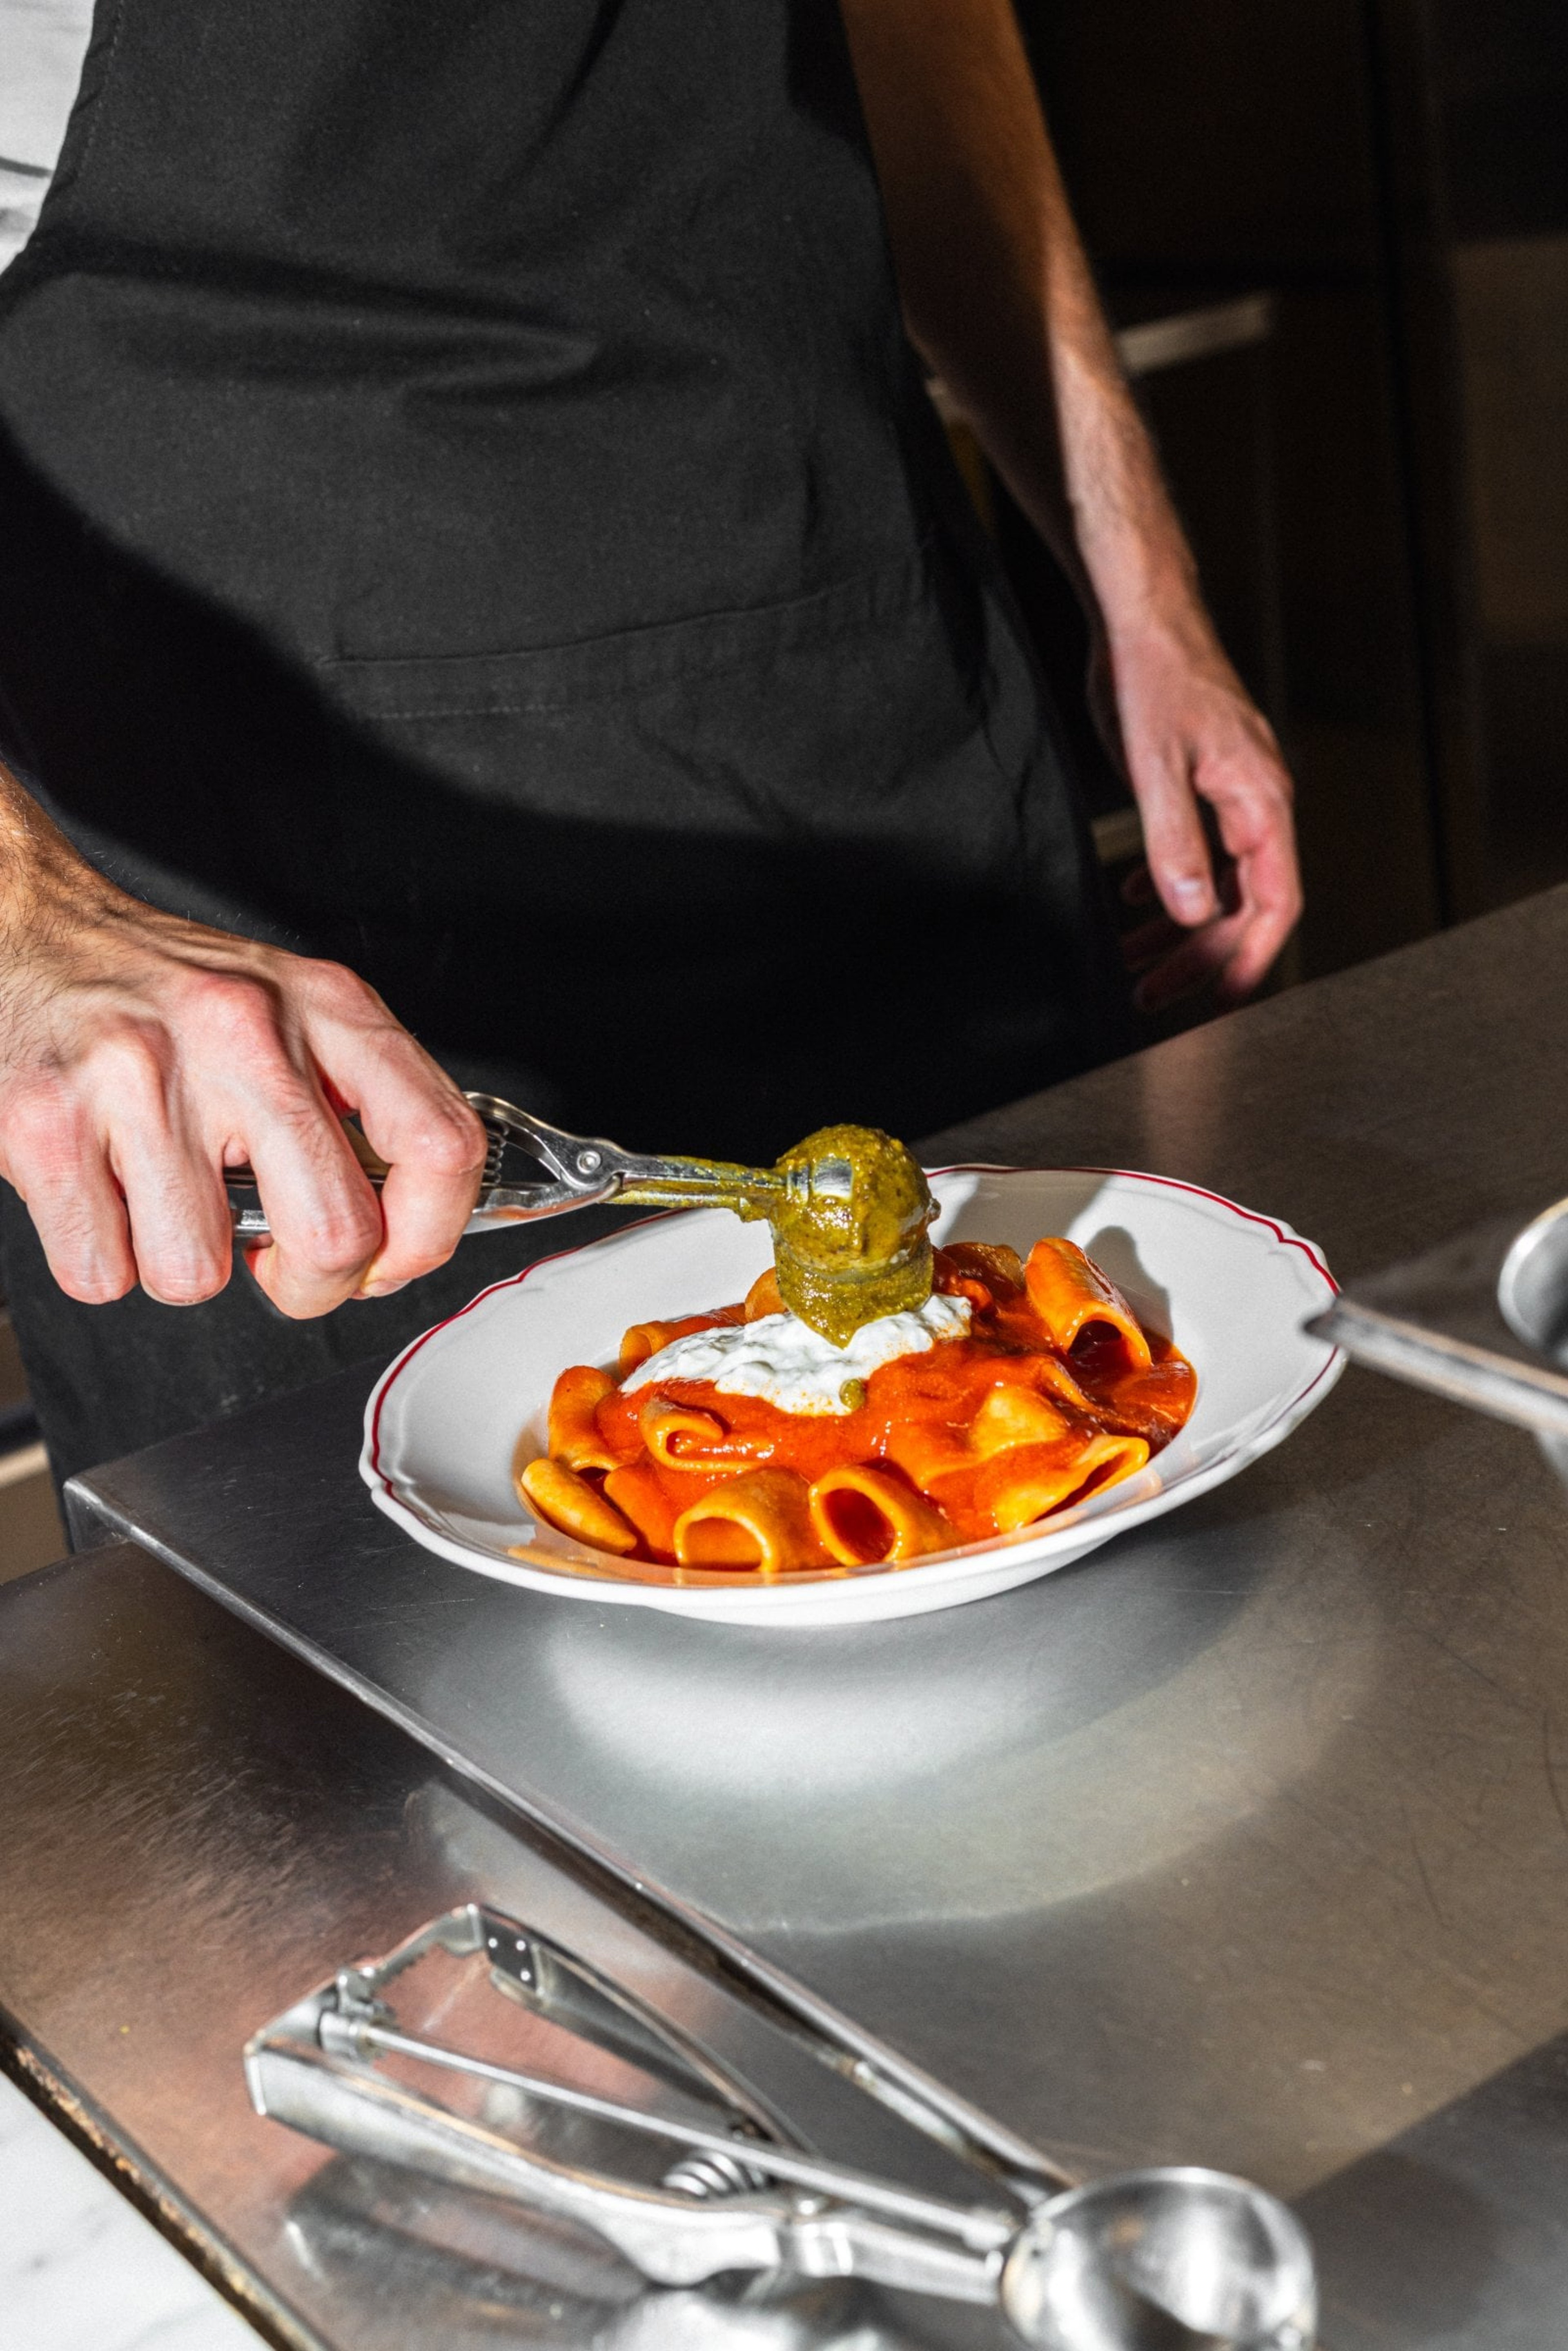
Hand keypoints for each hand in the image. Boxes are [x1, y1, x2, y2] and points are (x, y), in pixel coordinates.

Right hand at [0, 783, 485, 1314]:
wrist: (31, 931)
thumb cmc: (167, 990)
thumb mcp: (293, 1010)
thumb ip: (363, 1101)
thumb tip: (404, 1228)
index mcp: (324, 1006)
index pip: (439, 1144)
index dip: (428, 1235)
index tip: (393, 1259)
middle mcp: (242, 1034)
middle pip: (335, 1234)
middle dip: (310, 1285)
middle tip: (281, 1265)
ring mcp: (140, 1080)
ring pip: (198, 1273)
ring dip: (185, 1264)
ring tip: (167, 1196)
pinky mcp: (47, 1125)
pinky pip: (102, 1273)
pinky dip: (103, 1258)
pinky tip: (105, 1192)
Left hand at [1102, 611, 1301, 1013]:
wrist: (1142, 617)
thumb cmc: (1154, 677)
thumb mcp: (1157, 767)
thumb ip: (1175, 843)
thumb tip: (1192, 914)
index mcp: (1261, 802)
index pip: (1275, 902)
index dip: (1250, 958)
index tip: (1218, 1001)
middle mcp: (1255, 805)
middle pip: (1243, 905)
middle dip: (1199, 955)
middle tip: (1151, 997)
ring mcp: (1229, 796)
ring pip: (1217, 884)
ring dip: (1178, 928)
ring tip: (1133, 963)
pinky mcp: (1201, 785)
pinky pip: (1197, 855)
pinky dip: (1166, 887)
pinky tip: (1131, 905)